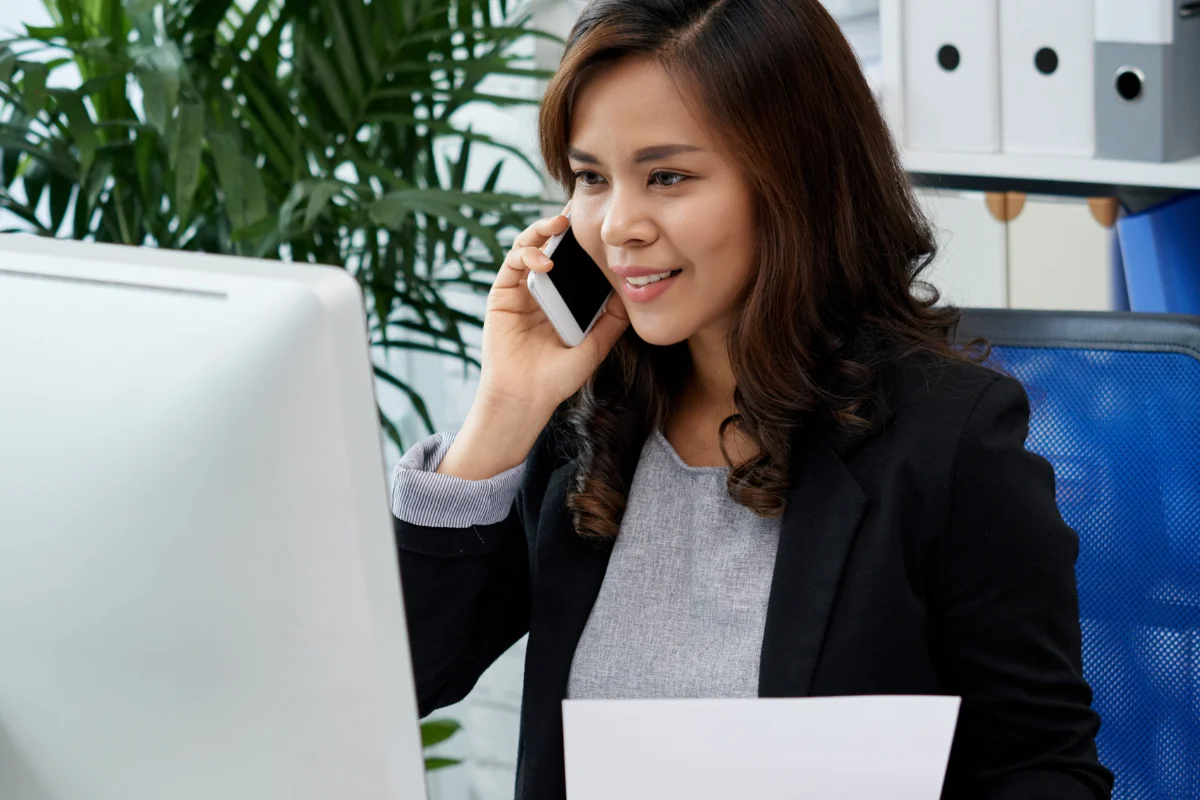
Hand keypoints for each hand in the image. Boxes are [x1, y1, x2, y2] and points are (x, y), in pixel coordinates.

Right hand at [476, 203, 629, 419]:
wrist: (528, 398)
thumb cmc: (558, 377)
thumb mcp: (596, 345)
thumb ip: (612, 319)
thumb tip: (632, 291)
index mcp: (562, 297)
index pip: (572, 258)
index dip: (583, 238)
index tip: (600, 219)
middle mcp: (540, 288)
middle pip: (550, 244)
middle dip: (563, 222)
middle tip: (580, 205)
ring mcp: (520, 289)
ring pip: (528, 245)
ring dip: (542, 230)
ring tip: (561, 224)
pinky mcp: (501, 295)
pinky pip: (512, 263)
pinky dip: (528, 255)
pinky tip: (546, 260)